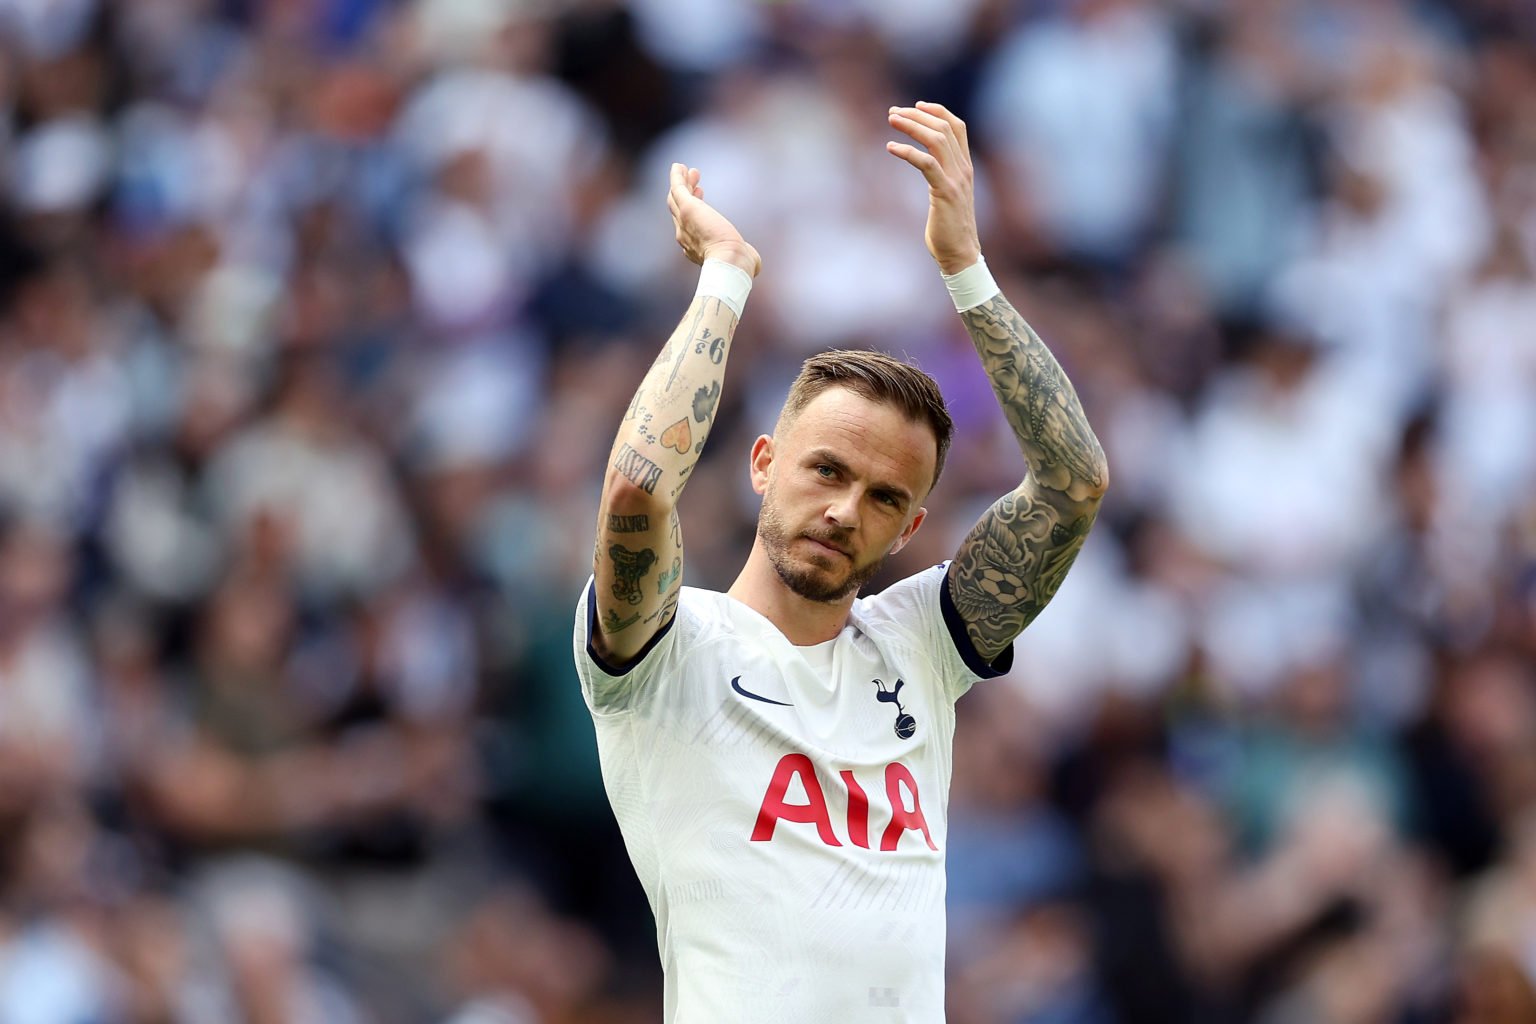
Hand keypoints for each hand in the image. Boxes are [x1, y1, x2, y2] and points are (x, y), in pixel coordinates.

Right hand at [667, 163, 761, 277]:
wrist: (729, 263)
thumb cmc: (738, 266)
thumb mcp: (741, 260)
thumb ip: (745, 257)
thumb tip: (754, 261)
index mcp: (694, 248)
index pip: (689, 225)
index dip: (694, 208)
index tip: (701, 197)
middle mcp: (684, 235)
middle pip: (678, 210)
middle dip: (686, 193)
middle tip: (694, 180)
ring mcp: (684, 222)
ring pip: (676, 198)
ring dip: (680, 183)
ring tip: (686, 170)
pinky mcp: (688, 209)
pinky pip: (678, 188)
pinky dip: (676, 177)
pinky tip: (678, 166)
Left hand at [886, 102, 980, 275]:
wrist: (959, 254)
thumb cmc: (948, 229)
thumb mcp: (947, 195)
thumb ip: (941, 176)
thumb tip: (925, 166)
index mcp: (965, 167)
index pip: (957, 127)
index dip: (937, 111)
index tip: (916, 105)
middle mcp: (963, 168)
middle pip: (943, 128)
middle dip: (917, 115)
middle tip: (893, 113)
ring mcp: (956, 179)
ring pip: (936, 139)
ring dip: (912, 126)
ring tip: (891, 121)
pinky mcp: (945, 192)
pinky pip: (926, 163)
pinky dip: (907, 152)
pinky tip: (890, 148)